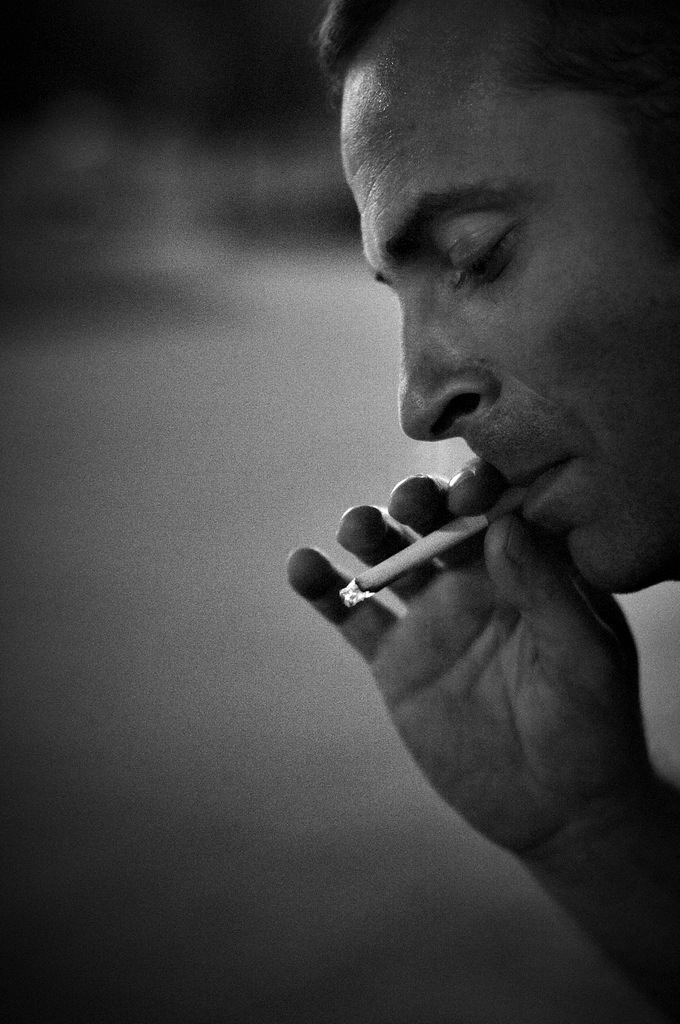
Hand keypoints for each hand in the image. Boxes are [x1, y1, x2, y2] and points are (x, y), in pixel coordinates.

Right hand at [287, 460, 653, 855]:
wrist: (555, 807)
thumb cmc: (592, 725)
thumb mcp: (587, 657)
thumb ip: (548, 590)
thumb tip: (502, 525)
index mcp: (531, 568)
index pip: (501, 506)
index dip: (481, 485)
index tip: (469, 489)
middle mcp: (476, 580)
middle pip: (437, 520)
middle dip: (419, 499)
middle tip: (410, 502)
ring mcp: (432, 616)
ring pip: (391, 557)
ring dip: (370, 531)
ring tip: (358, 527)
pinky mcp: (396, 658)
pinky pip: (354, 616)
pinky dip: (326, 590)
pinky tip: (303, 567)